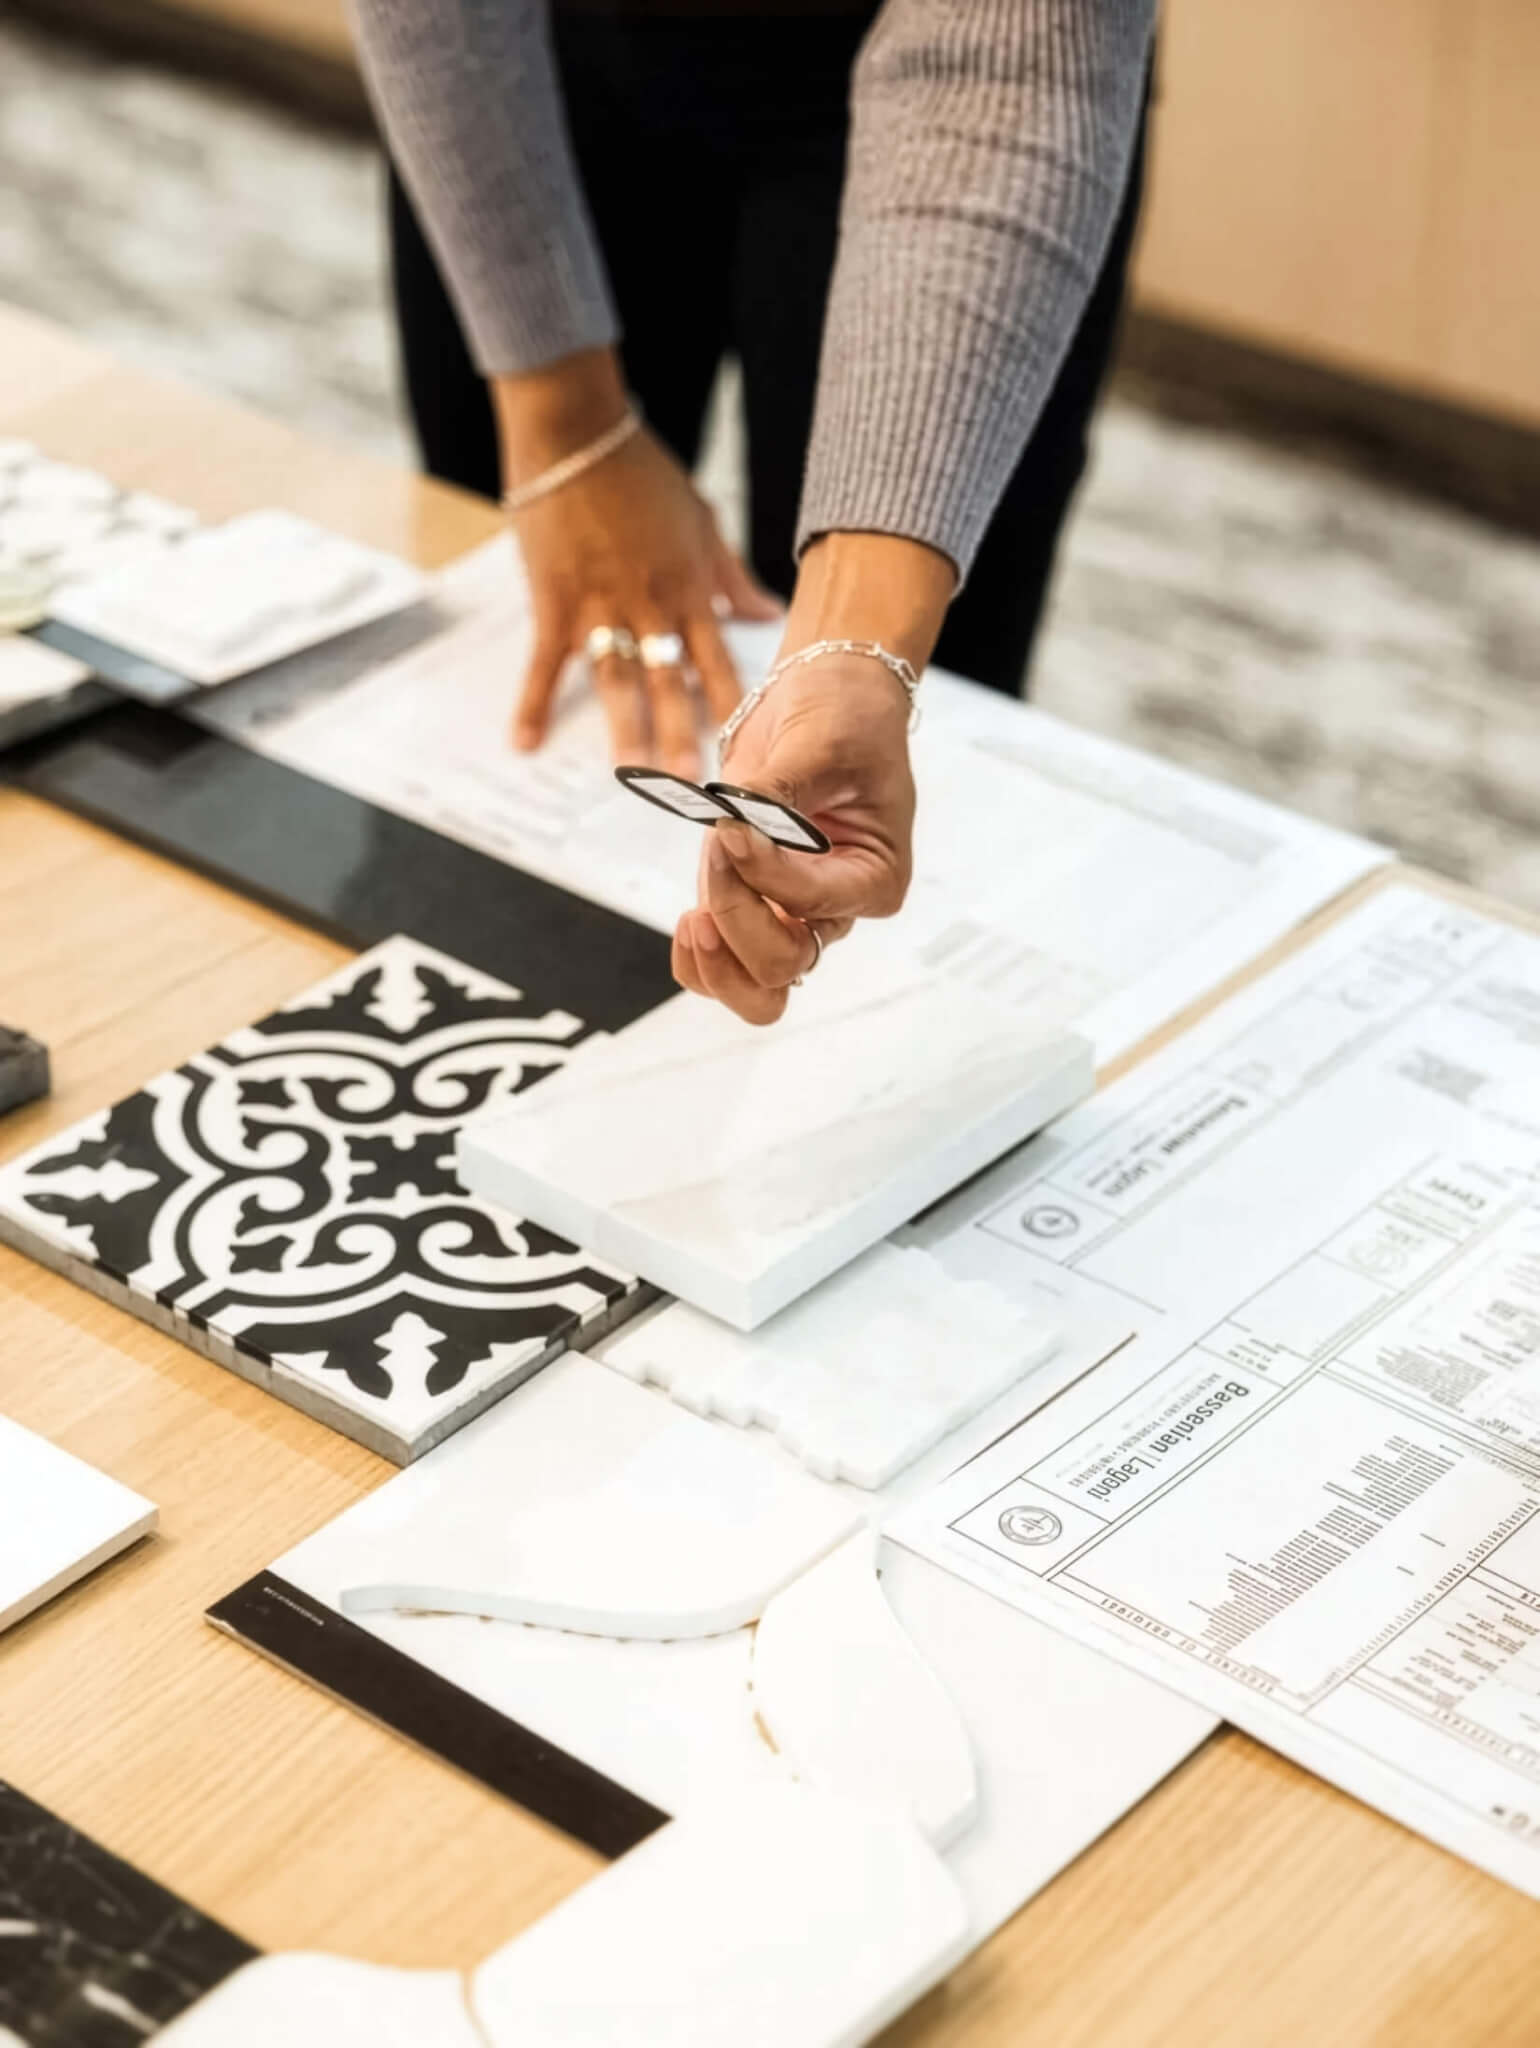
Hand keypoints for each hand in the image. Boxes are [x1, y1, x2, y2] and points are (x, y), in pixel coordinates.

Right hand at [495, 350, 778, 776]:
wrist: (577, 434)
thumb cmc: (643, 473)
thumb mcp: (702, 521)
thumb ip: (732, 576)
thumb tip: (770, 614)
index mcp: (690, 588)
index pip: (720, 660)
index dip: (733, 707)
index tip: (747, 749)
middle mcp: (650, 605)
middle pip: (671, 681)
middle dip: (682, 734)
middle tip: (695, 786)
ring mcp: (600, 606)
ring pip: (617, 679)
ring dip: (623, 729)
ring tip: (629, 774)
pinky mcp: (554, 602)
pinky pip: (544, 663)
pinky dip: (531, 704)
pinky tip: (523, 744)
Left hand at [672, 653, 915, 1024]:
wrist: (825, 698)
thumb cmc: (844, 719)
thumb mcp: (820, 746)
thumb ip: (774, 796)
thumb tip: (730, 833)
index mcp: (874, 879)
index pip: (814, 903)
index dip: (763, 872)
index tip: (733, 821)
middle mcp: (834, 908)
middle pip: (785, 964)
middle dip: (738, 919)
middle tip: (718, 854)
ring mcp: (789, 912)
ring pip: (757, 986)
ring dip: (718, 962)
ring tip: (695, 918)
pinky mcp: (749, 902)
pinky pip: (723, 966)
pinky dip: (699, 961)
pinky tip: (690, 922)